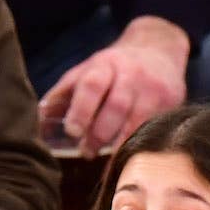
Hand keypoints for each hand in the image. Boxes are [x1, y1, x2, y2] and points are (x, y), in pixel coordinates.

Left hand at [40, 16, 189, 156]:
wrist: (159, 48)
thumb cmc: (113, 68)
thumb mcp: (88, 71)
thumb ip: (65, 93)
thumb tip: (38, 118)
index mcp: (105, 64)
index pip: (93, 85)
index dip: (81, 109)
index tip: (72, 131)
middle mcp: (131, 74)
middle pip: (116, 105)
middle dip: (99, 132)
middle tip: (86, 151)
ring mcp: (153, 88)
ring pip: (137, 119)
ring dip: (119, 144)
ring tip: (104, 161)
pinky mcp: (171, 100)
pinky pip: (154, 126)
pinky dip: (140, 144)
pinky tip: (129, 157)